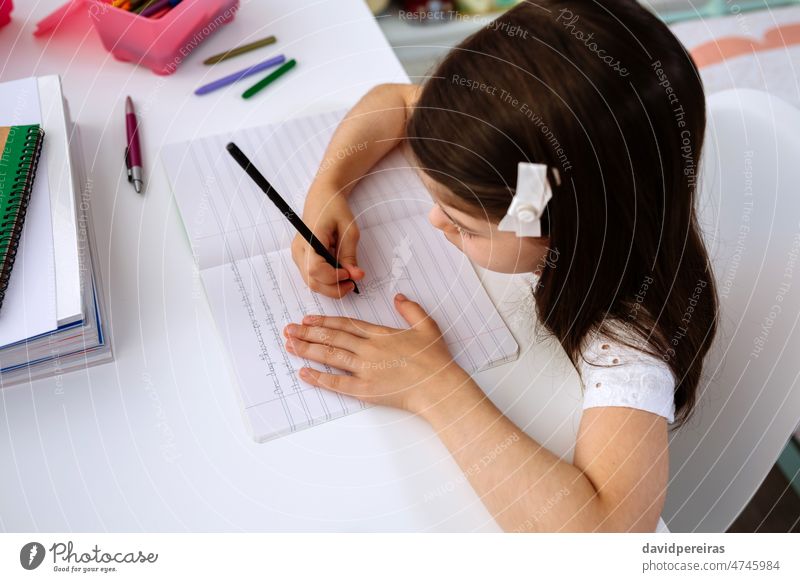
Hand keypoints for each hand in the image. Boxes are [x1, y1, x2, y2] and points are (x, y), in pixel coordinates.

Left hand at [282, 293, 470, 413]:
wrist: (439, 386)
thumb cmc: (434, 360)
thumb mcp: (427, 327)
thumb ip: (410, 309)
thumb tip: (398, 296)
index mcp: (380, 334)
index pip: (345, 325)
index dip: (324, 321)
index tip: (308, 319)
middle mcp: (368, 350)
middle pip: (332, 338)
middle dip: (308, 332)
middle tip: (289, 329)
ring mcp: (365, 370)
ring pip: (330, 356)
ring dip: (307, 349)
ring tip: (290, 345)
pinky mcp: (365, 390)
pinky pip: (336, 383)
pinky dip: (318, 377)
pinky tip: (304, 372)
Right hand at [291, 180, 363, 297]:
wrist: (322, 196)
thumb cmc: (335, 208)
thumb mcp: (349, 230)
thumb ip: (350, 254)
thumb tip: (355, 275)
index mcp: (309, 239)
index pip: (315, 269)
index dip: (333, 277)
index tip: (349, 274)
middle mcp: (299, 249)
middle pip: (312, 281)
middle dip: (333, 288)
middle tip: (352, 284)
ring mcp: (298, 255)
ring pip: (311, 282)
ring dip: (330, 286)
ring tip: (348, 279)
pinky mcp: (302, 257)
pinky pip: (312, 276)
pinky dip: (326, 280)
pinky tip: (339, 274)